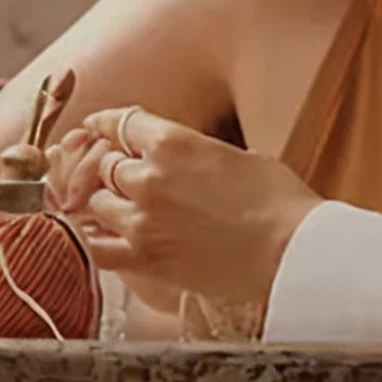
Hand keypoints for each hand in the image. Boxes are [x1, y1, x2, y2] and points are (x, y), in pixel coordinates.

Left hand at [49, 106, 323, 320]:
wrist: (290, 252)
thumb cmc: (279, 202)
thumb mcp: (237, 156)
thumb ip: (196, 153)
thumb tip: (186, 158)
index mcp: (172, 142)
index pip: (121, 123)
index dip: (105, 124)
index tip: (96, 126)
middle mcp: (148, 176)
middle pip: (106, 164)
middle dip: (115, 170)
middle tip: (126, 179)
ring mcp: (141, 219)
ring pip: (97, 203)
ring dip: (108, 205)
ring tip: (123, 212)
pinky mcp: (144, 258)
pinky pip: (96, 249)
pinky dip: (91, 243)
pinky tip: (96, 240)